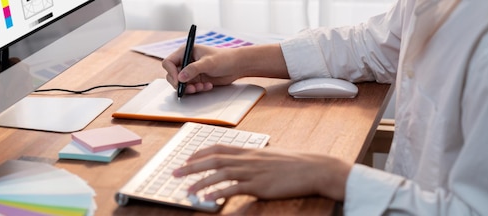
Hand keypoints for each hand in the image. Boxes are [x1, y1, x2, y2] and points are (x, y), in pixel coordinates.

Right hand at [162, 45, 244, 93]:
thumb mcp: (208, 63)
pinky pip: (190, 88)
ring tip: (201, 87)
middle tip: (190, 88)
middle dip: (181, 83)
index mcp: (186, 51)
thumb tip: (180, 77)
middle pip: (172, 75)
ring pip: (181, 84)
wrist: (237, 66)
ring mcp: (191, 71)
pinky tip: (207, 86)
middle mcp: (186, 61)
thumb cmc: (225, 58)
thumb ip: (194, 69)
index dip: (171, 72)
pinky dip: (197, 89)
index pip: (169, 62)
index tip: (179, 81)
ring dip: (190, 88)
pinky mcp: (196, 79)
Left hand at [172, 145, 350, 200]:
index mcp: (249, 151)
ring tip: (186, 190)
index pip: (218, 148)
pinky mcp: (259, 185)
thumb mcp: (269, 156)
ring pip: (219, 174)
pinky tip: (208, 199)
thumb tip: (239, 164)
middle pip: (212, 160)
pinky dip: (219, 193)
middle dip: (191, 167)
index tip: (186, 158)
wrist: (313, 168)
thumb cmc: (293, 164)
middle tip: (175, 173)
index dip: (199, 153)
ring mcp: (253, 172)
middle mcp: (247, 159)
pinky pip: (234, 189)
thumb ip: (252, 159)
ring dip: (200, 182)